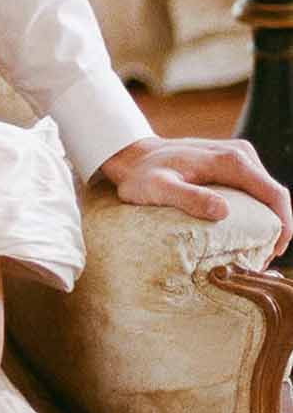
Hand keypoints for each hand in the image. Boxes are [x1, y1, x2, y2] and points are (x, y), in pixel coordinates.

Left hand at [95, 135, 291, 262]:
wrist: (134, 155)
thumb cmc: (143, 174)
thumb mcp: (159, 188)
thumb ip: (189, 198)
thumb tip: (223, 211)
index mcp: (231, 160)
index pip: (274, 194)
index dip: (283, 224)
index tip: (275, 251)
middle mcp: (240, 154)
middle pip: (274, 195)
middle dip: (276, 227)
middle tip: (262, 258)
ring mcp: (237, 156)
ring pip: (265, 192)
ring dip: (267, 220)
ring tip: (254, 250)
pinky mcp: (230, 162)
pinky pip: (253, 188)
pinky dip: (256, 211)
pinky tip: (244, 232)